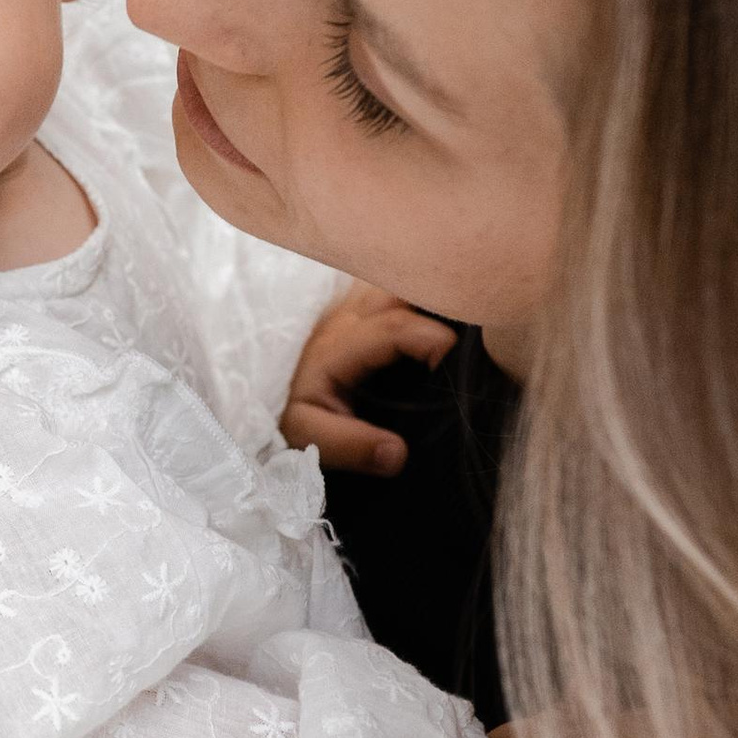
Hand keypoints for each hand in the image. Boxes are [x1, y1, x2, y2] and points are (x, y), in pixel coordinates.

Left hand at [280, 286, 455, 475]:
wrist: (261, 397)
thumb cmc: (286, 417)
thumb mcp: (309, 437)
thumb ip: (351, 446)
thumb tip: (397, 454)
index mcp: (336, 347)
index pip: (393, 327)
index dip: (432, 338)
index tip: (457, 365)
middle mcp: (346, 317)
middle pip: (402, 289)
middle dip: (440, 300)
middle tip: (476, 326)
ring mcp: (354, 306)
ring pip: (400, 282)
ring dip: (431, 295)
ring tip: (467, 316)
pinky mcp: (359, 307)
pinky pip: (396, 289)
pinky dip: (421, 296)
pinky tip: (446, 313)